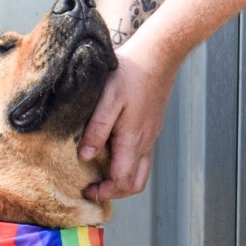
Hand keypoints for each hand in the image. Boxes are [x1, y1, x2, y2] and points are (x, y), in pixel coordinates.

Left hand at [78, 41, 178, 200]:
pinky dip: (127, 168)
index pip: (123, 181)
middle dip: (113, 192)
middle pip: (134, 184)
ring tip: (100, 177)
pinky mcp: (151, 128)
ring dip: (121, 182)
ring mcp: (150, 136)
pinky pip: (142, 159)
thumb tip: (86, 156)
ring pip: (140, 173)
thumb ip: (97, 128)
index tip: (86, 190)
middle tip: (92, 188)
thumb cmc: (131, 72)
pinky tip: (110, 157)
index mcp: (133, 140)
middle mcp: (145, 143)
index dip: (104, 192)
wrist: (160, 53)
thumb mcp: (108, 98)